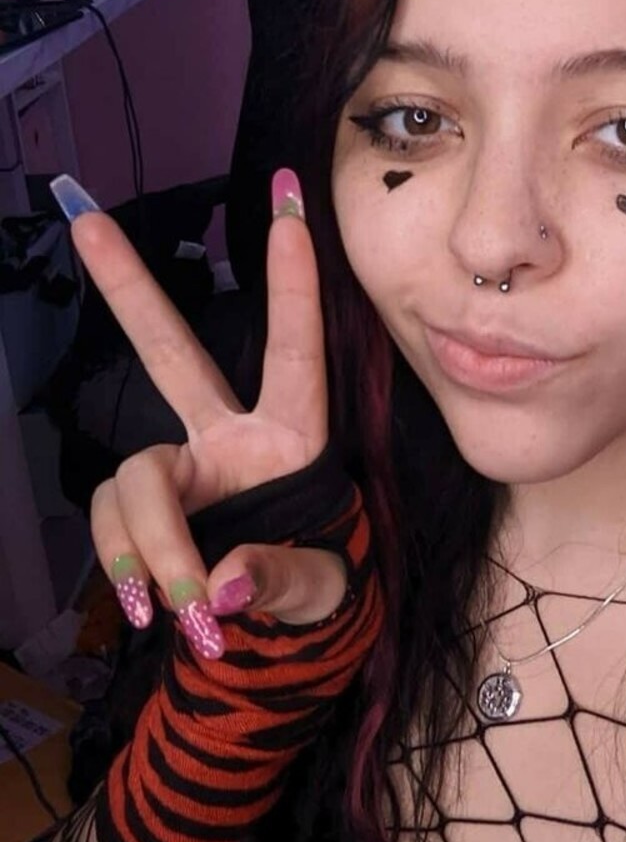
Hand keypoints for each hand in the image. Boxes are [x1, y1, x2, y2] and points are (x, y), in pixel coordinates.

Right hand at [56, 170, 343, 657]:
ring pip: (135, 477)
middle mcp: (230, 436)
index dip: (293, 282)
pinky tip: (146, 603)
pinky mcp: (146, 504)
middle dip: (130, 290)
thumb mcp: (322, 587)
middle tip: (87, 220)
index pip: (296, 351)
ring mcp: (182, 467)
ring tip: (176, 605)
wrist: (275, 634)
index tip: (291, 206)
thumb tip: (220, 584)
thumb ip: (280, 578)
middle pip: (171, 354)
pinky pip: (111, 517)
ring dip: (148, 542)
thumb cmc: (317, 589)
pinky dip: (123, 560)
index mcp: (295, 439)